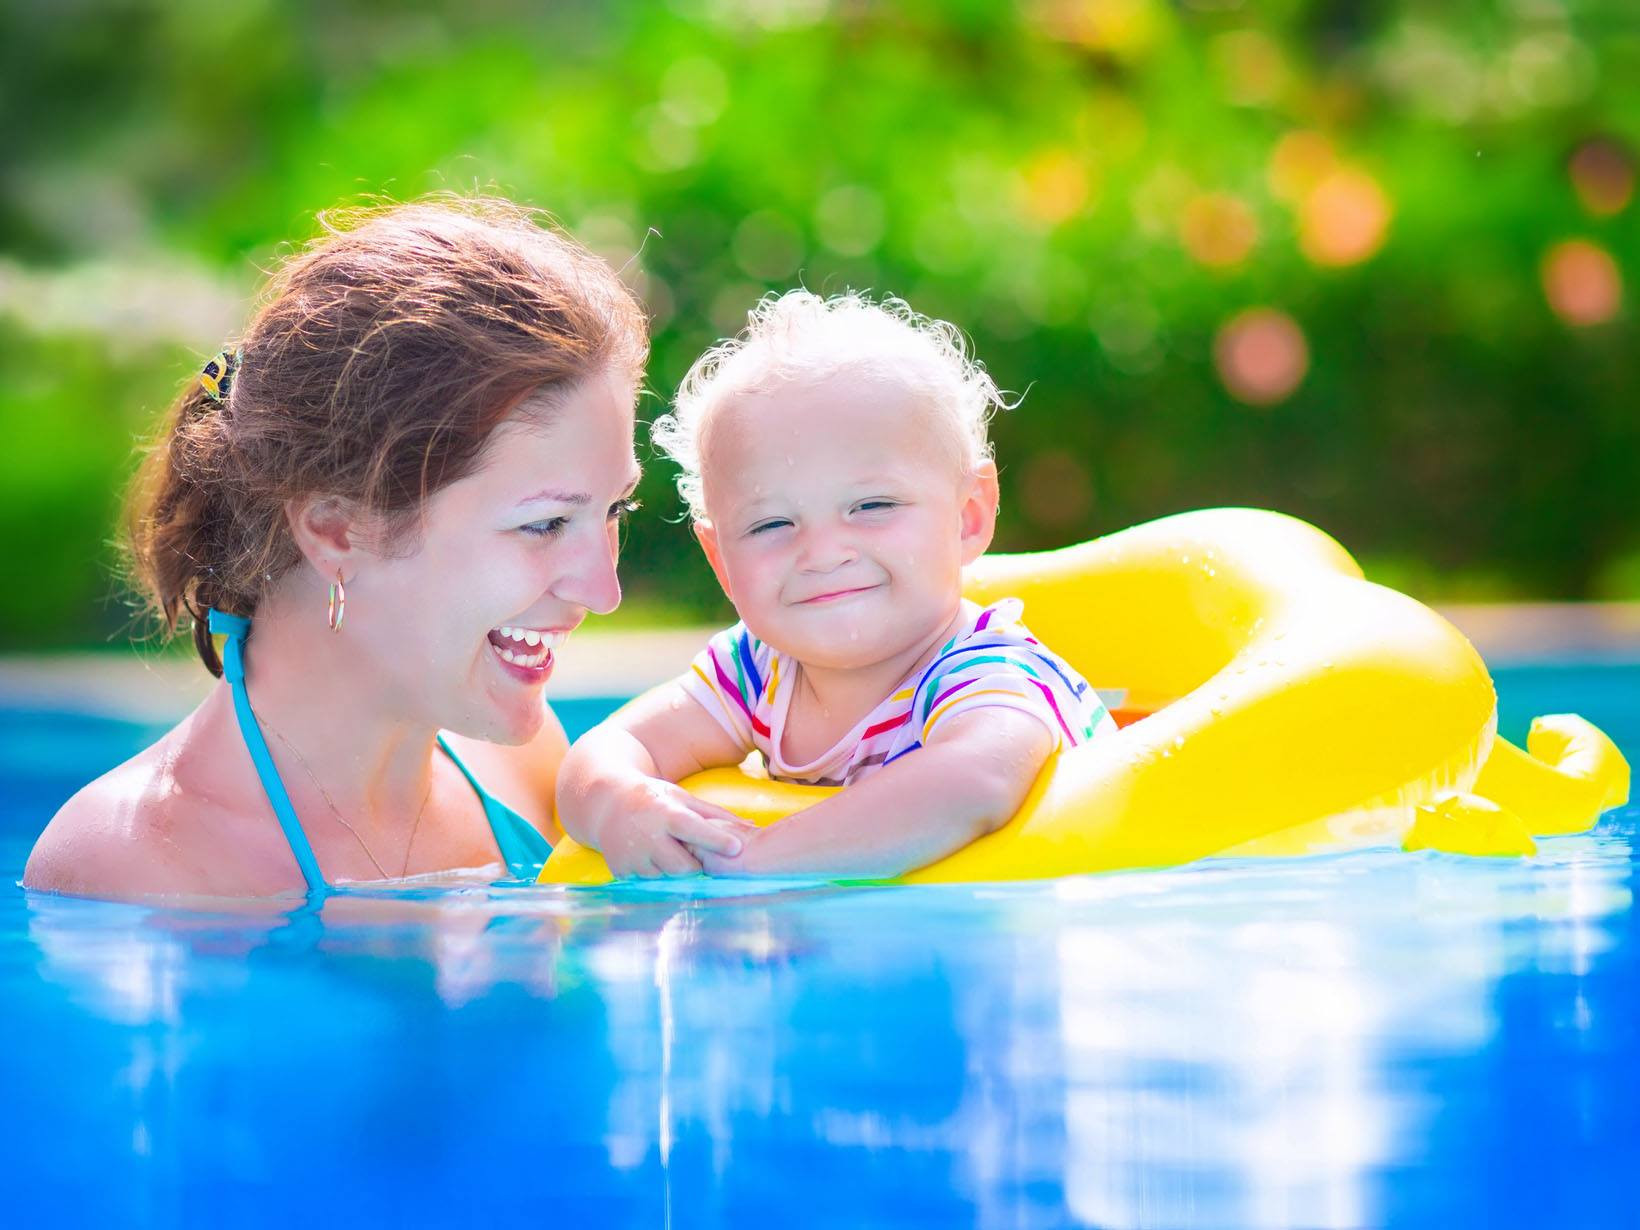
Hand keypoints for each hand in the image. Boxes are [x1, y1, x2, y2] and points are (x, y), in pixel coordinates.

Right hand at [584, 776, 754, 879]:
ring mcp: (632, 855)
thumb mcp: (682, 798)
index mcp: (665, 813)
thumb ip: (715, 815)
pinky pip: (649, 884)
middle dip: (695, 866)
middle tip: (695, 858)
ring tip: (669, 854)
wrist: (606, 803)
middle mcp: (647, 835)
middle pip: (684, 867)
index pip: (694, 829)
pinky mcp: (621, 871)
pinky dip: (656, 876)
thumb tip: (753, 827)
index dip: (716, 840)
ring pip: (666, 879)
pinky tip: (652, 861)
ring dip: (674, 872)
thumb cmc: (654, 799)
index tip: (737, 848)